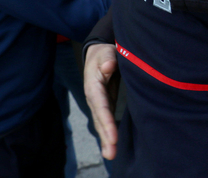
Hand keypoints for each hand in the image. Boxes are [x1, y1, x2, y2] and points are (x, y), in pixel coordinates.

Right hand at [84, 43, 119, 159]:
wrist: (99, 54)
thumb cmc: (103, 53)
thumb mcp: (105, 52)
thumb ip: (107, 59)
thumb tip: (108, 67)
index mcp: (93, 85)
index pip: (101, 105)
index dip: (106, 120)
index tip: (113, 136)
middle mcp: (94, 97)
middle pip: (99, 119)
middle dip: (105, 136)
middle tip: (111, 152)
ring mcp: (99, 103)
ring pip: (101, 123)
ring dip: (106, 140)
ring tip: (111, 155)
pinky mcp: (105, 105)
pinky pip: (105, 122)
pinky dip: (108, 134)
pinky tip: (112, 147)